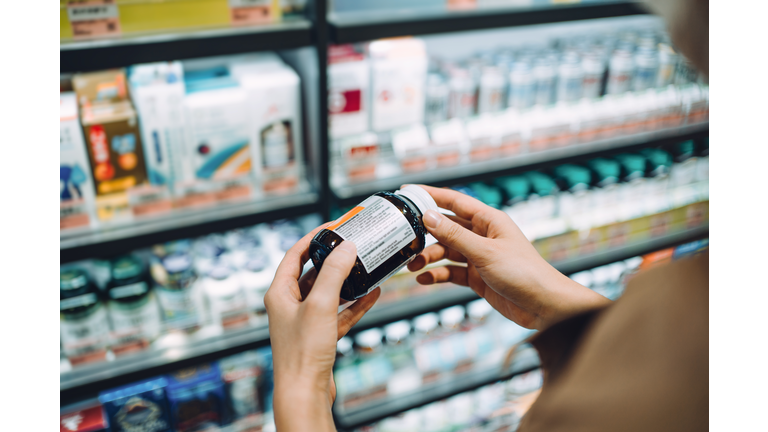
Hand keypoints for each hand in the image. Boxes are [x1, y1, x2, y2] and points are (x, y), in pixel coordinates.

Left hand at [265, 224, 380, 431]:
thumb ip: (334, 274)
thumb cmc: (302, 351)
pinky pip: (339, 313)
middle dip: (333, 259)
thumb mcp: (320, 304)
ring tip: (366, 267)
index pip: (294, 255)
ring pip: (328, 293)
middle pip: (312, 273)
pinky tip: (373, 294)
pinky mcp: (320, 337)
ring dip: (347, 281)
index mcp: (279, 293)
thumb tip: (346, 248)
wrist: (305, 392)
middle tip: (352, 246)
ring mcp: (305, 321)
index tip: (331, 228)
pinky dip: (355, 304)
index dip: (312, 239)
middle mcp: (289, 305)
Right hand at [408, 185, 609, 330]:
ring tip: (413, 266)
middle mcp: (483, 236)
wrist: (544, 306)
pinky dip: (437, 275)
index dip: (430, 195)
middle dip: (425, 234)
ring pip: (446, 252)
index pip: (454, 201)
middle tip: (404, 240)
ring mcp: (479, 257)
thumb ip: (455, 235)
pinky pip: (451, 272)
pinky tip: (425, 279)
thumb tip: (428, 216)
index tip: (407, 192)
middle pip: (446, 228)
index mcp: (489, 220)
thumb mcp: (485, 252)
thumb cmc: (524, 273)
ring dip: (429, 258)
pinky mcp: (477, 277)